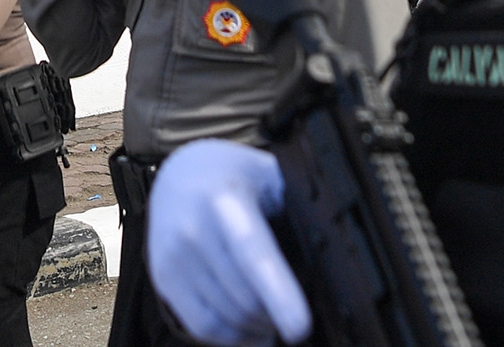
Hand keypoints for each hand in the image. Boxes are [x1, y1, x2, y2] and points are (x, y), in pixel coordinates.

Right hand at [147, 140, 311, 346]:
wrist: (176, 174)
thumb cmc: (231, 177)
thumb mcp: (266, 173)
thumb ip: (298, 197)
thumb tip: (340, 230)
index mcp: (226, 199)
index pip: (254, 254)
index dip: (279, 294)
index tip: (300, 327)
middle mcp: (194, 228)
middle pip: (246, 297)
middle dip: (277, 315)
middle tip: (296, 317)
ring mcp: (174, 255)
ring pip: (227, 316)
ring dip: (258, 327)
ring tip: (273, 320)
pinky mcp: (163, 277)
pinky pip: (202, 326)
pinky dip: (232, 338)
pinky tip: (250, 329)